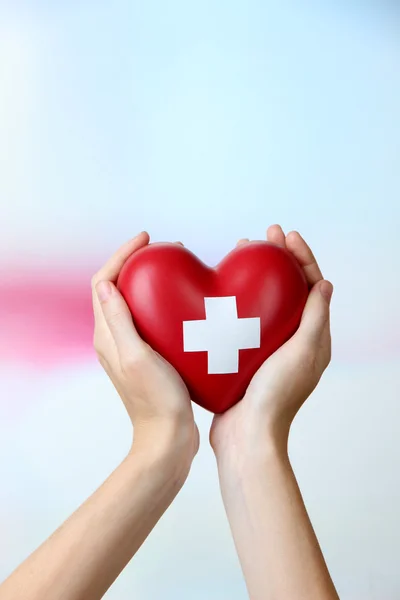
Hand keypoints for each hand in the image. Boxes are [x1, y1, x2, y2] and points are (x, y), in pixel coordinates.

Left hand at [92, 232, 198, 471]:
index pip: (104, 282)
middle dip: (137, 262)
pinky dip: (165, 301)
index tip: (146, 239)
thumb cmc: (156, 401)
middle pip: (118, 287)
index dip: (122, 255)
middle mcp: (115, 338)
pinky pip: (153, 317)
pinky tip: (187, 300)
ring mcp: (133, 347)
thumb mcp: (136, 357)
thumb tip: (106, 284)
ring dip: (152, 280)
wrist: (169, 438)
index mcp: (107, 336)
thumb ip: (119, 321)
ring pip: (137, 301)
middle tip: (166, 250)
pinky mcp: (150, 354)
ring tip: (177, 267)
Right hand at [210, 225, 332, 456]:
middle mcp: (293, 340)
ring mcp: (268, 347)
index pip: (312, 288)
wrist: (247, 436)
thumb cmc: (275, 398)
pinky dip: (237, 298)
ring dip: (256, 275)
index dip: (302, 258)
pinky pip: (244, 319)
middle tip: (263, 237)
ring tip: (242, 253)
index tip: (286, 236)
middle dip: (278, 260)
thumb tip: (325, 284)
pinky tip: (221, 288)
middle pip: (288, 289)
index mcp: (312, 339)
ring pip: (264, 301)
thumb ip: (314, 319)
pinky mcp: (245, 354)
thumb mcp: (301, 354)